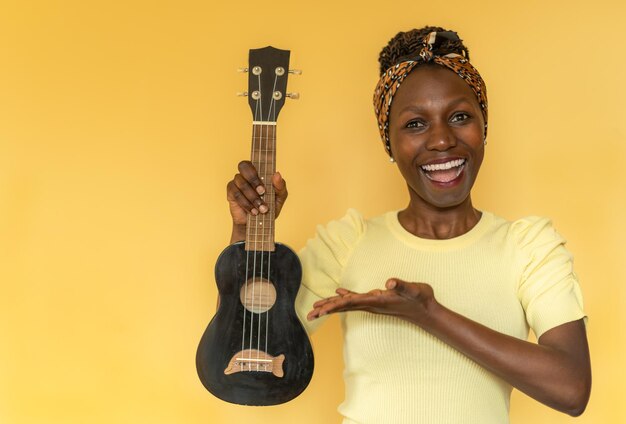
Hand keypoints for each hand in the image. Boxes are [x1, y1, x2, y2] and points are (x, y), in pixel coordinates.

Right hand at [226, 160, 287, 225]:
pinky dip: (246, 204)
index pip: (255, 160)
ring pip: (241, 183)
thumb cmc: (269, 207)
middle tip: (262, 192)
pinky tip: (253, 211)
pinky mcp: (231, 192)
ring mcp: (237, 182)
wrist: (259, 224)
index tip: (266, 176)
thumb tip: (277, 174)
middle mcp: (246, 174)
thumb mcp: (279, 198)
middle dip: (254, 179)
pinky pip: (236, 194)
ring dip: (253, 197)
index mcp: (259, 171)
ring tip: (261, 209)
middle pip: (243, 165)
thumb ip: (280, 186)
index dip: (259, 165)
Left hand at [307, 278, 437, 324]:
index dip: (335, 305)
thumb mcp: (414, 289)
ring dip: (331, 305)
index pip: (351, 303)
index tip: (321, 309)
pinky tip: (338, 293)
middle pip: (344, 307)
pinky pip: (356, 299)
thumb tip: (389, 282)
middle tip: (309, 315)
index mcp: (377, 301)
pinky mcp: (377, 300)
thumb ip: (402, 285)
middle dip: (326, 310)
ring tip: (316, 308)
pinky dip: (345, 296)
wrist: (427, 310)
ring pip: (348, 305)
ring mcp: (373, 303)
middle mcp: (372, 304)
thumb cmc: (420, 299)